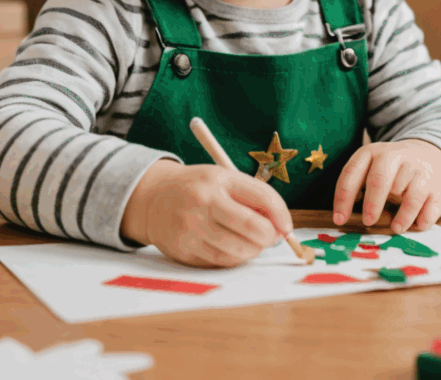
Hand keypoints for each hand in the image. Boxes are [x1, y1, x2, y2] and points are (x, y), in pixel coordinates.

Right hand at [120, 159, 293, 267]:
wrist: (154, 198)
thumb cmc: (200, 188)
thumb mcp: (225, 179)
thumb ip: (255, 197)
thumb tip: (282, 228)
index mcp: (218, 179)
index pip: (263, 198)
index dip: (282, 216)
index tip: (287, 227)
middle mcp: (204, 202)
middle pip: (254, 228)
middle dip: (270, 237)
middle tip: (270, 237)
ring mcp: (191, 228)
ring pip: (240, 251)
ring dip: (254, 250)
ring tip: (251, 242)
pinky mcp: (184, 250)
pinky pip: (222, 262)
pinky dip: (235, 258)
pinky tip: (232, 247)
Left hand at [333, 139, 440, 232]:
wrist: (431, 156)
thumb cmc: (393, 171)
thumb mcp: (372, 167)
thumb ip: (358, 186)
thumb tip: (343, 216)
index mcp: (373, 152)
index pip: (352, 173)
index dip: (343, 198)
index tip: (339, 220)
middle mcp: (396, 156)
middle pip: (381, 179)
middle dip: (372, 203)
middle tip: (368, 222)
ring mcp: (419, 169)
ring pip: (411, 194)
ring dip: (403, 215)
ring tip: (396, 228)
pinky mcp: (437, 185)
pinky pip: (431, 205)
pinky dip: (424, 218)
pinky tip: (418, 225)